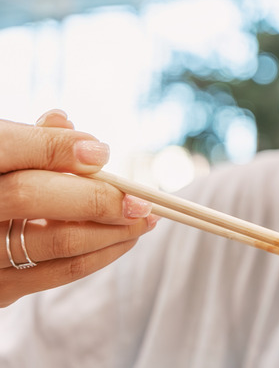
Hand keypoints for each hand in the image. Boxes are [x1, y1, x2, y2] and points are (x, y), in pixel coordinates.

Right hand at [0, 110, 156, 307]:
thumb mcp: (1, 154)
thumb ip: (30, 140)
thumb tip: (66, 125)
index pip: (8, 148)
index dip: (56, 148)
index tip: (102, 153)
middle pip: (31, 195)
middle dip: (97, 195)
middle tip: (143, 199)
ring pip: (56, 240)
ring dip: (113, 230)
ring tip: (145, 219)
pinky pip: (58, 272)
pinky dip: (99, 255)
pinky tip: (122, 238)